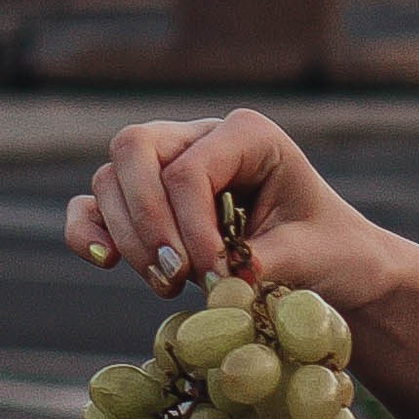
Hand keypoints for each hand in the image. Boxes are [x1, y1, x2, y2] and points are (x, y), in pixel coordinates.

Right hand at [65, 113, 392, 310]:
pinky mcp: (144, 203)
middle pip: (135, 149)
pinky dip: (87, 230)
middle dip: (148, 220)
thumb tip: (217, 280)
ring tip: (169, 285)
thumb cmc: (328, 248)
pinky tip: (102, 259)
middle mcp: (199, 137)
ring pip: (110, 178)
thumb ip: (261, 260)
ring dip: (128, 237)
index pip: (189, 168)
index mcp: (247, 134)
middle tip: (177, 276)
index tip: (215, 276)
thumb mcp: (310, 253)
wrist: (331, 263)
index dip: (191, 226)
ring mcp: (166, 165)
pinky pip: (93, 205)